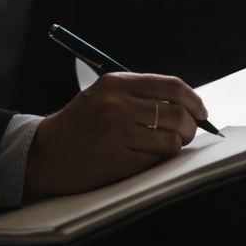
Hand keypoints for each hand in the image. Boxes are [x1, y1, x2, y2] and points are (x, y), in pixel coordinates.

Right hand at [24, 72, 207, 195]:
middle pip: (177, 114)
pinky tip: (151, 157)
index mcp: (116, 83)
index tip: (201, 111)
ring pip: (171, 140)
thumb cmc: (80, 123)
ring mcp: (117, 134)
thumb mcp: (104, 94)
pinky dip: (161, 160)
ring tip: (170, 146)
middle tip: (189, 132)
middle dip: (191, 126)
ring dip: (178, 145)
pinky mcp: (117, 161)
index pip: (171, 86)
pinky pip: (156, 160)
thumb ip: (141, 93)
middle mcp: (117, 106)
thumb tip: (187, 103)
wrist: (44, 153)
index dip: (194, 99)